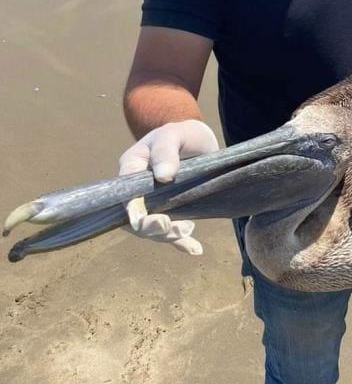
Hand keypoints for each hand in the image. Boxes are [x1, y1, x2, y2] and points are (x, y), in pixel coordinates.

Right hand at [118, 119, 218, 254]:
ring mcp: (154, 202)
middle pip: (136, 216)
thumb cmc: (182, 134)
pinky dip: (181, 242)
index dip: (132, 210)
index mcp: (132, 167)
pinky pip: (171, 230)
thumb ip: (166, 151)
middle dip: (151, 227)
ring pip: (152, 227)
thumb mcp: (174, 134)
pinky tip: (195, 249)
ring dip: (168, 235)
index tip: (145, 219)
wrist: (197, 140)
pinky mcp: (171, 210)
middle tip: (174, 226)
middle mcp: (138, 189)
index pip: (124, 193)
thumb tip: (163, 176)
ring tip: (189, 231)